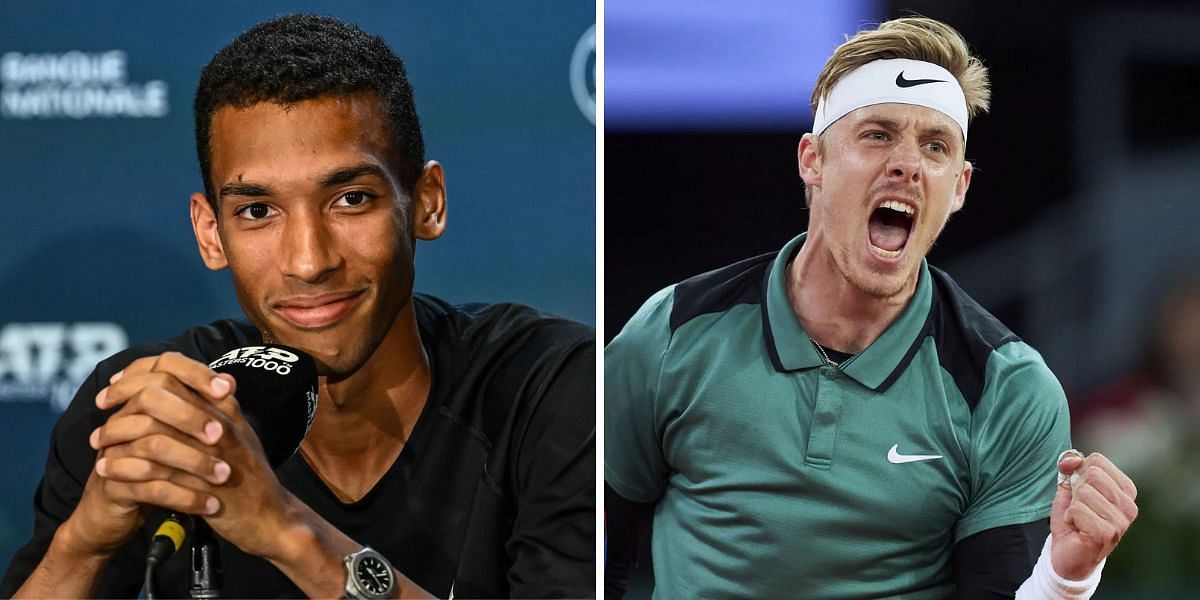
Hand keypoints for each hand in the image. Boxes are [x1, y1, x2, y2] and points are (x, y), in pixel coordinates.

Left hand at [92, 352, 299, 560]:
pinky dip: (126, 469)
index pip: (178, 372)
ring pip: (153, 433)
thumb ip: (217, 408)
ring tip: (98, 443)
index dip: (140, 375)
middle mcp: (220, 425)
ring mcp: (212, 455)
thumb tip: (197, 382)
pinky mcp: (202, 486)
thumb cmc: (247, 477)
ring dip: (118, 435)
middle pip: (162, 395)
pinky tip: (105, 469)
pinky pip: (155, 472)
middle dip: (123, 399)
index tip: (116, 385)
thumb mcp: (237, 433)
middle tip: (101, 407)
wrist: (270, 518)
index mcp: (226, 409)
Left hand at [1049, 450, 1137, 579]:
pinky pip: (1077, 509)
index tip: (1079, 492)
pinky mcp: (1106, 533)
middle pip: (1091, 475)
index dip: (1078, 473)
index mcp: (1125, 490)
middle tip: (1078, 509)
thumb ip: (1069, 468)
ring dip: (1072, 507)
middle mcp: (1129, 506)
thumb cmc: (1073, 520)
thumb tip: (1070, 457)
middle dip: (1075, 491)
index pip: (1097, 461)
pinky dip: (1070, 517)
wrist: (1068, 555)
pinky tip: (1077, 529)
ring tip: (1079, 521)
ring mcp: (1120, 521)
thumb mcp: (1068, 489)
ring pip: (1083, 493)